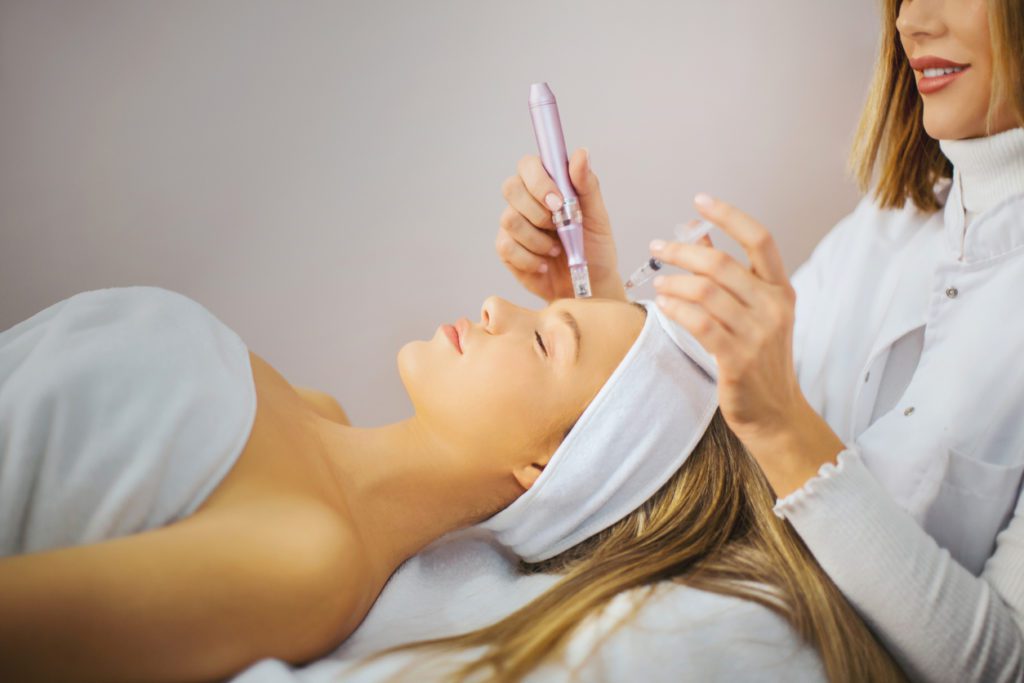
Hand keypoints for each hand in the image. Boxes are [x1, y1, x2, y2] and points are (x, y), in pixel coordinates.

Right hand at [497, 148, 625, 301]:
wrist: (588, 284)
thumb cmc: (594, 247)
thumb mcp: (597, 215)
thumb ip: (587, 184)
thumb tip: (581, 153)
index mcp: (547, 184)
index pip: (528, 165)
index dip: (538, 181)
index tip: (558, 202)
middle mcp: (526, 200)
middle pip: (510, 187)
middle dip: (537, 212)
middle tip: (559, 228)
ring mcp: (513, 224)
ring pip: (509, 219)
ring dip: (537, 239)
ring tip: (557, 249)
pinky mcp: (506, 248)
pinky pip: (506, 246)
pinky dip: (530, 259)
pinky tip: (544, 265)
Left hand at [649, 194, 843, 495]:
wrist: (776, 413)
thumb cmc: (760, 361)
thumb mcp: (754, 312)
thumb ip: (729, 274)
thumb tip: (699, 233)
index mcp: (781, 290)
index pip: (759, 239)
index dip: (729, 215)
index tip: (699, 201)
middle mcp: (773, 307)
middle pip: (721, 262)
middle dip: (682, 250)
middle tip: (656, 248)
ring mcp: (758, 334)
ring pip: (706, 291)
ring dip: (674, 282)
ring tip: (657, 282)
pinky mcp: (738, 359)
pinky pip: (699, 323)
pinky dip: (676, 309)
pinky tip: (663, 305)